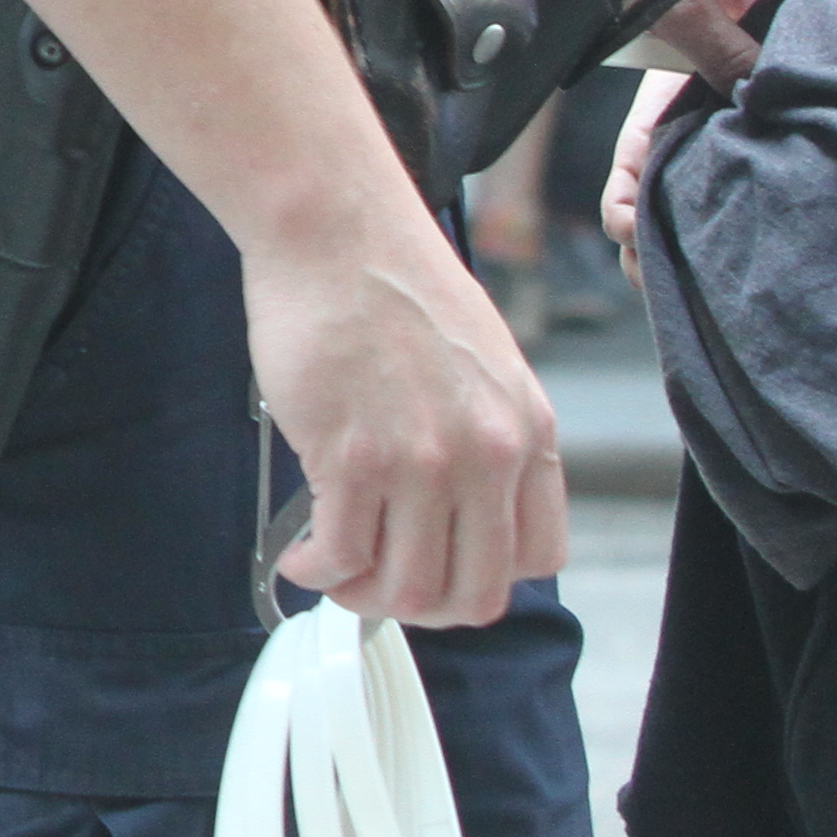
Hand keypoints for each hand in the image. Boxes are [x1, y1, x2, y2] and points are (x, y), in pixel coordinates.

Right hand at [248, 200, 564, 627]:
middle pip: (471, 594)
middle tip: (375, 584)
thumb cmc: (394, 282)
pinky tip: (300, 554)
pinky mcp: (351, 457)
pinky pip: (340, 555)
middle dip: (418, 608)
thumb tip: (454, 505)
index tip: (435, 562)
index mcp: (529, 432)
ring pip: (406, 589)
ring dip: (362, 596)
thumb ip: (486, 435)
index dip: (479, 577)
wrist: (336, 229)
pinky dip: (316, 571)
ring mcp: (422, 461)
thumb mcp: (484, 362)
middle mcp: (488, 457)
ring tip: (331, 569)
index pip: (536, 559)